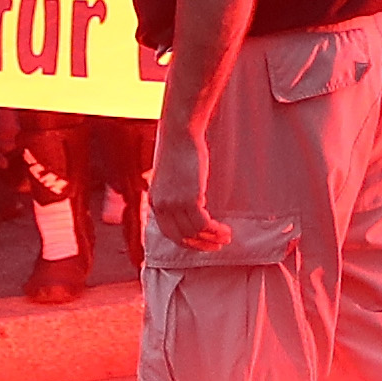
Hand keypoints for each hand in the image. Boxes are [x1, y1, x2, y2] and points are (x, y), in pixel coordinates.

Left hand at [148, 135, 227, 252]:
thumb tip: (190, 207)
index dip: (187, 242)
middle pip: (181, 237)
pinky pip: (203, 224)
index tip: (202, 244)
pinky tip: (225, 229)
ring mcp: (174, 204)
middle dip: (200, 245)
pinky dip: (215, 230)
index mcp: (155, 202)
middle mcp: (162, 206)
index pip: (169, 233)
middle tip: (216, 247)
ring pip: (194, 233)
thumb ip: (174, 193)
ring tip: (226, 237)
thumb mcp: (171, 177)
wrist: (180, 133)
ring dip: (212, 238)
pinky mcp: (189, 198)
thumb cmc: (179, 150)